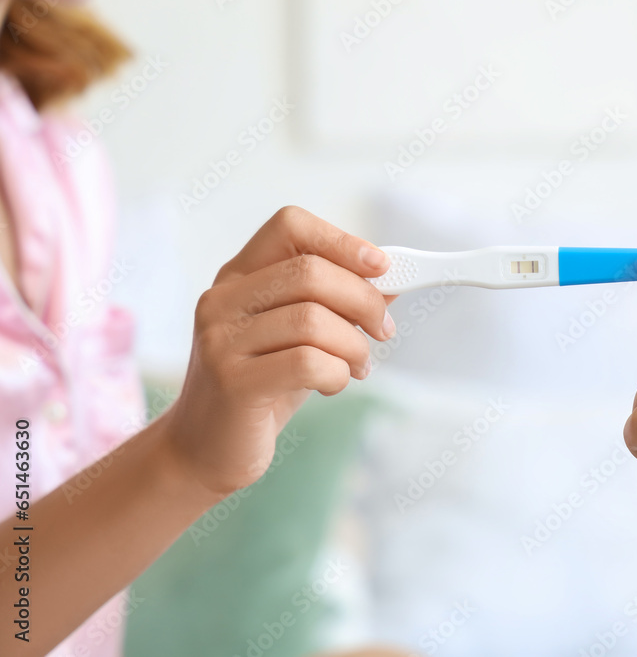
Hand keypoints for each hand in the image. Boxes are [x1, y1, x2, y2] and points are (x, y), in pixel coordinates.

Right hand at [161, 206, 395, 496]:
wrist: (205, 450)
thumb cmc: (262, 387)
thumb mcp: (299, 337)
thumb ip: (335, 305)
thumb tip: (392, 280)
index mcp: (238, 277)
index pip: (289, 226)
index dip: (341, 240)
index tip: (380, 267)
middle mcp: (222, 300)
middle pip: (310, 272)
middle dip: (364, 300)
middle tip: (383, 330)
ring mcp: (221, 340)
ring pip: (313, 319)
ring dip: (354, 345)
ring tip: (357, 366)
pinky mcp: (233, 381)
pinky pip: (308, 362)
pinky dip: (337, 373)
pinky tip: (333, 384)